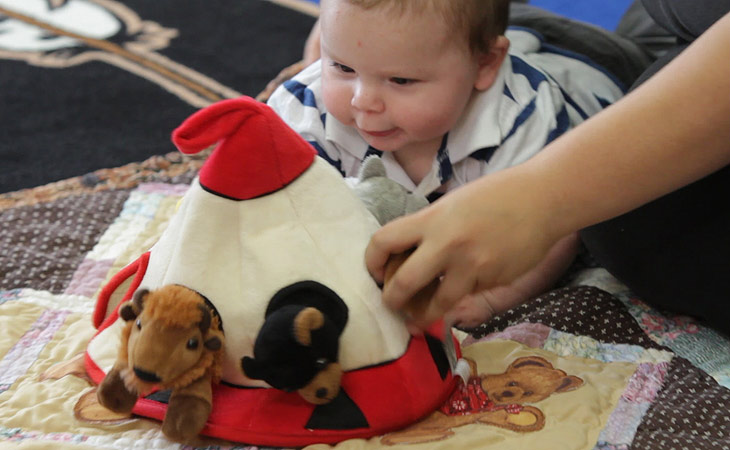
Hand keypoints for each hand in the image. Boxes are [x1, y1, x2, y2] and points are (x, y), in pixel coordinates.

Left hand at [365, 169, 562, 328]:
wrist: (542, 200)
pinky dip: (462, 295)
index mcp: (432, 220)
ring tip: (418, 319)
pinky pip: (468, 295)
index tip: (375, 273)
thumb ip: (429, 228)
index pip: (383, 241)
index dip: (371, 261)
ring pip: (438, 303)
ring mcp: (471, 267)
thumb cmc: (495, 197)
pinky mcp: (492, 281)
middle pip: (403, 283)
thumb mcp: (452, 205)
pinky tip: (468, 286)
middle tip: (391, 305)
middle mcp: (446, 245)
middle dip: (392, 300)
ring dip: (424, 315)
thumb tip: (408, 255)